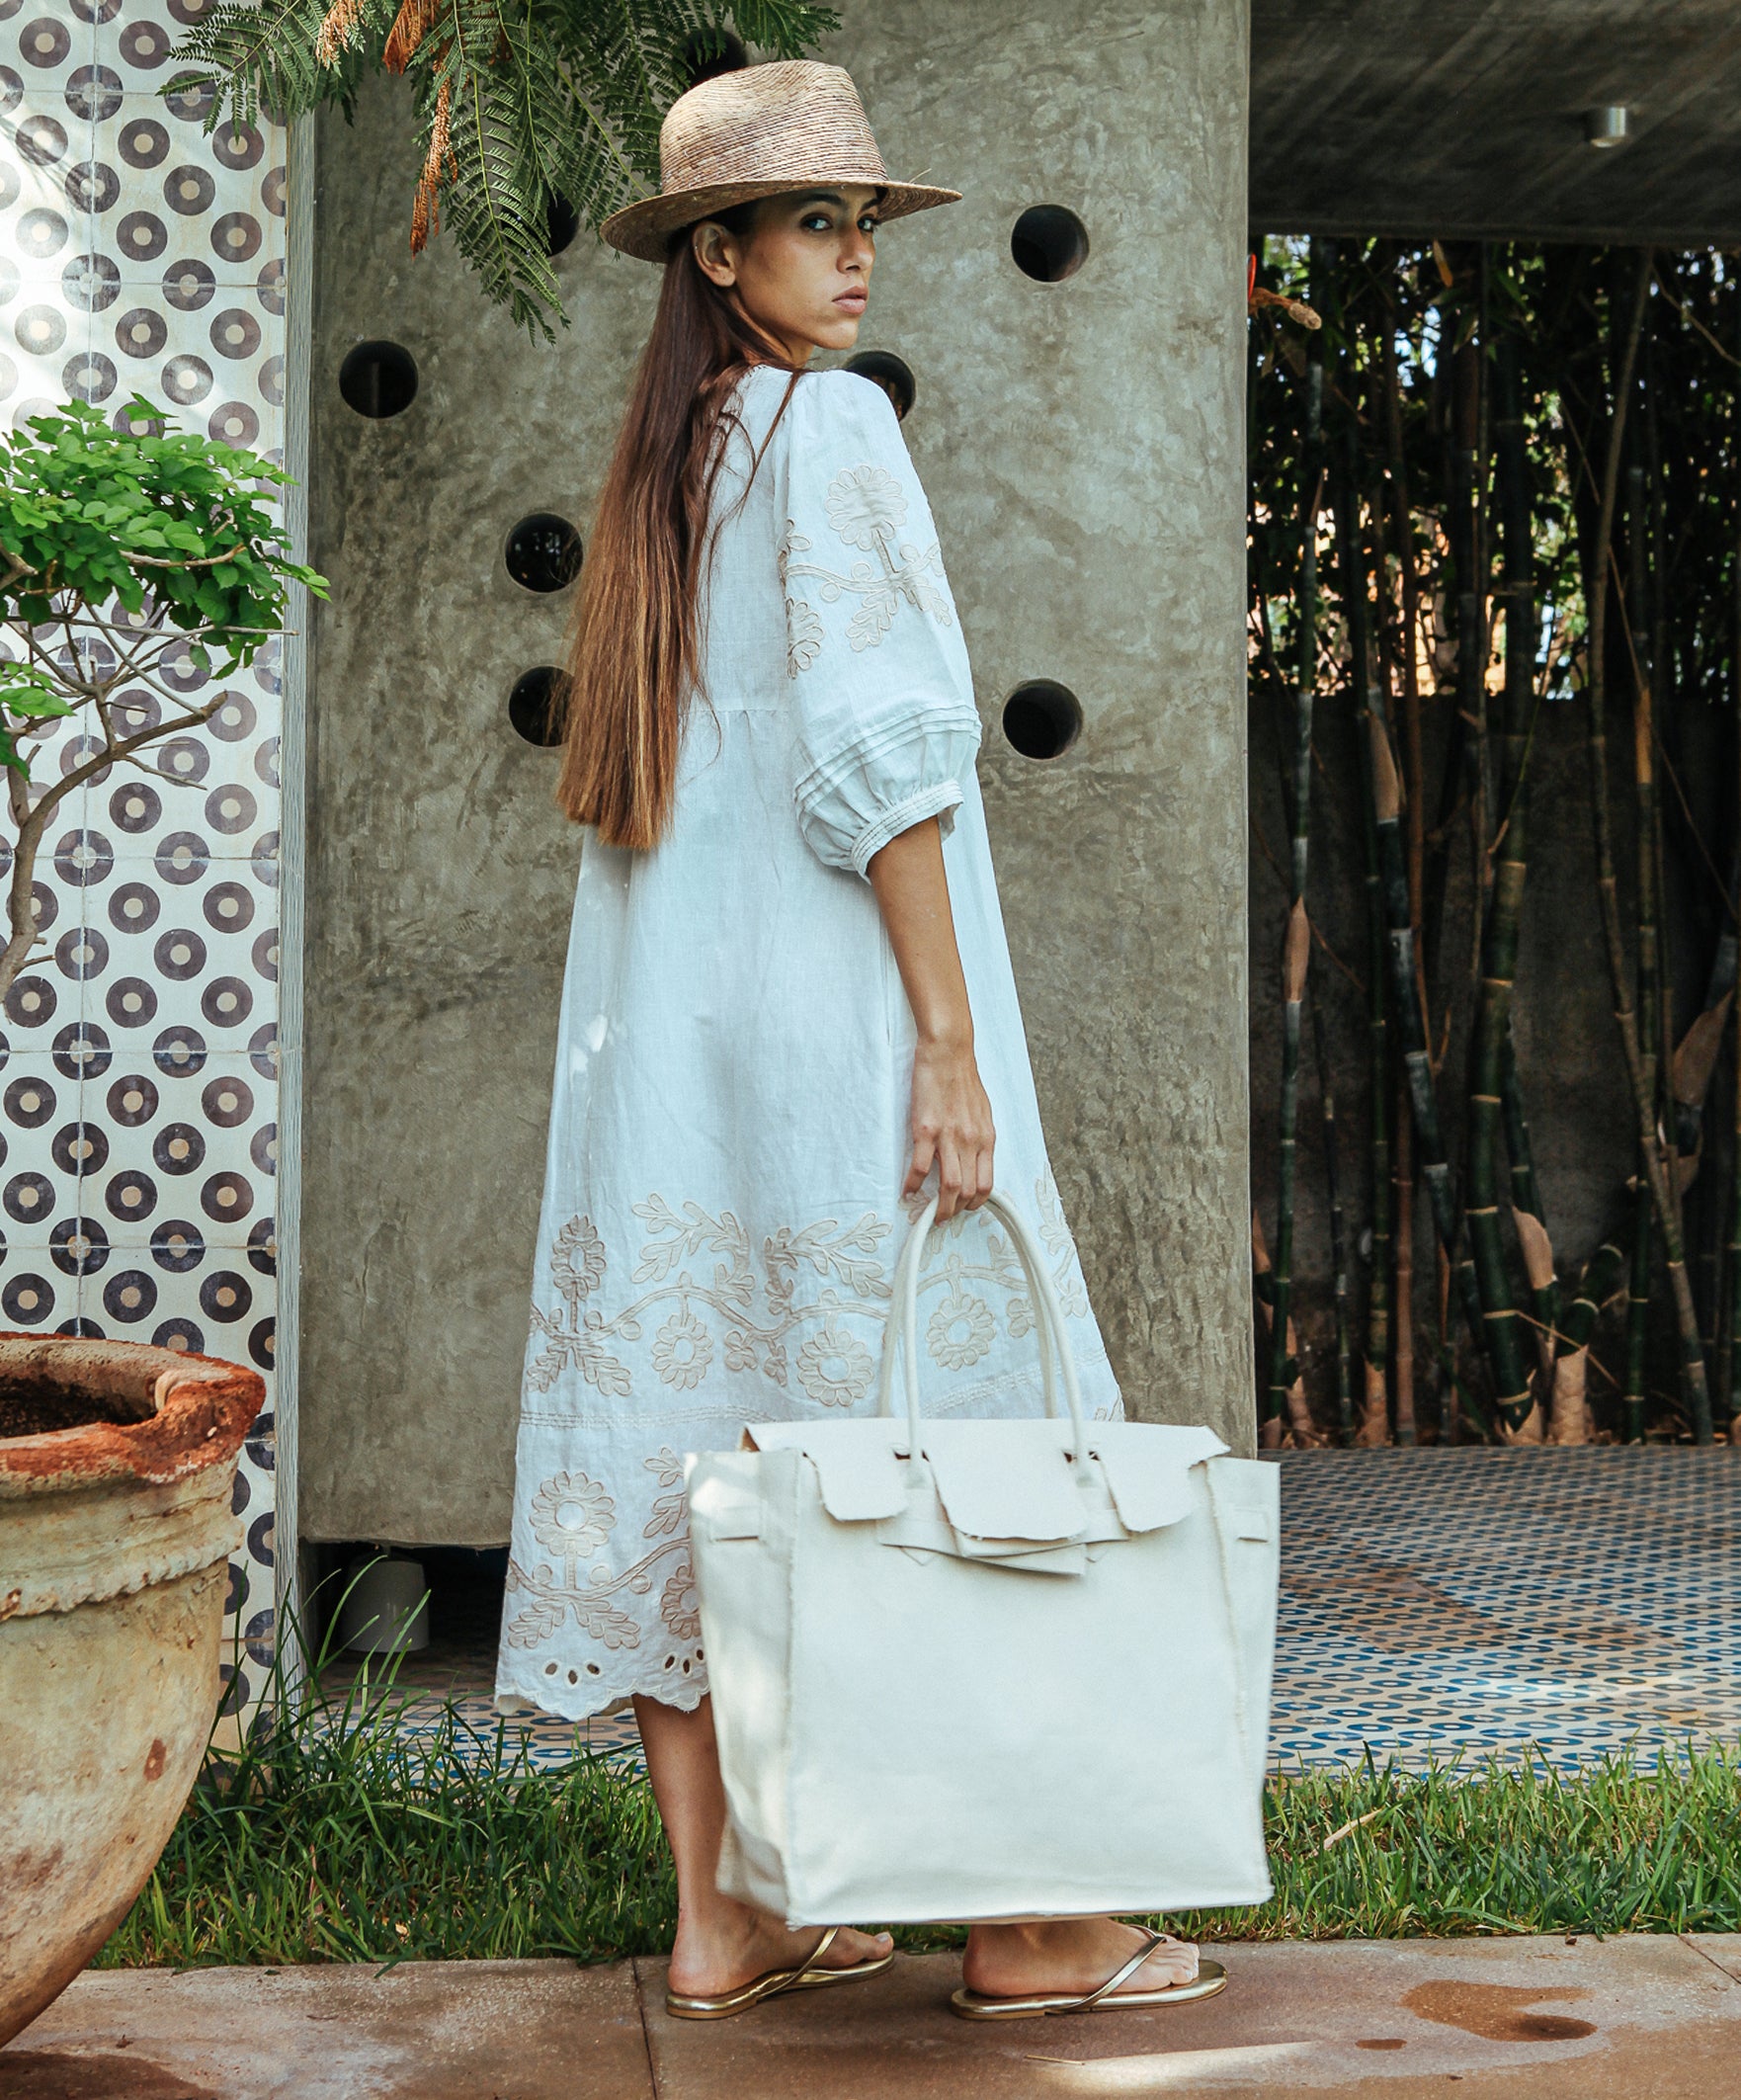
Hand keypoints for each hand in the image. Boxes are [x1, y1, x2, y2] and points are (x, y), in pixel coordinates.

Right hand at [904, 1034, 994, 1220]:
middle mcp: (971, 1142)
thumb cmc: (963, 1079)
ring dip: (939, 1207)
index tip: (965, 1208)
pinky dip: (913, 1184)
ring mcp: (949, 1137)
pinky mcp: (926, 1130)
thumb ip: (979, 1136)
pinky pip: (921, 1167)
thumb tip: (975, 1157)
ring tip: (929, 1214)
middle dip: (956, 1211)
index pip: (987, 1183)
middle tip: (944, 1218)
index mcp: (986, 1138)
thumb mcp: (982, 1112)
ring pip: (950, 1186)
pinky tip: (907, 1190)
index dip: (976, 1203)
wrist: (948, 1052)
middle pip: (969, 1191)